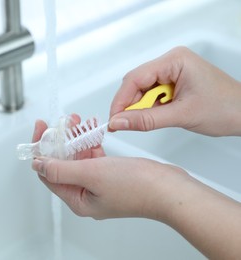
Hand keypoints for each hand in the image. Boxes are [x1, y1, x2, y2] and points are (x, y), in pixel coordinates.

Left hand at [31, 114, 188, 219]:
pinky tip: (92, 128)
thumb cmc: (138, 188)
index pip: (48, 173)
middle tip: (62, 121)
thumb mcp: (92, 174)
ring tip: (77, 121)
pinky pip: (93, 155)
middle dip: (60, 140)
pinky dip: (91, 141)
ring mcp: (98, 183)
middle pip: (62, 163)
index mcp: (78, 199)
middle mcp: (86, 193)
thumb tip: (39, 165)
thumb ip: (62, 169)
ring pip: (78, 157)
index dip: (42, 149)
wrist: (170, 189)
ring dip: (76, 138)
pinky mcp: (110, 174)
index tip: (41, 128)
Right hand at [109, 46, 240, 135]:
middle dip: (129, 105)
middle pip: (136, 83)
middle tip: (122, 125)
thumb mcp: (181, 115)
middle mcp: (172, 62)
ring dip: (140, 108)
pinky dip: (149, 108)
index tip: (113, 119)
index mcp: (175, 60)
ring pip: (142, 90)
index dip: (121, 100)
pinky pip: (151, 94)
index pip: (135, 78)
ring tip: (144, 122)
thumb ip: (146, 120)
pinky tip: (155, 116)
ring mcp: (172, 71)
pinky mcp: (173, 81)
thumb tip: (118, 122)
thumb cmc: (225, 108)